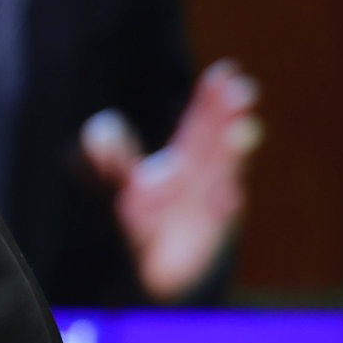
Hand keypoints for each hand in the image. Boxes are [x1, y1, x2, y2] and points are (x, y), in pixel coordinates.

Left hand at [79, 61, 262, 303]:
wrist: (159, 270)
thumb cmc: (147, 220)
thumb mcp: (124, 185)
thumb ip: (111, 158)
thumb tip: (99, 128)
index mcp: (187, 156)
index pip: (201, 121)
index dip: (212, 98)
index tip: (225, 72)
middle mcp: (205, 175)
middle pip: (218, 141)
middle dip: (229, 117)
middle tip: (242, 92)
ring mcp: (212, 202)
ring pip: (225, 174)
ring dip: (235, 154)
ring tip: (243, 131)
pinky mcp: (210, 233)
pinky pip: (218, 220)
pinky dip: (222, 207)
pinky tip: (226, 196)